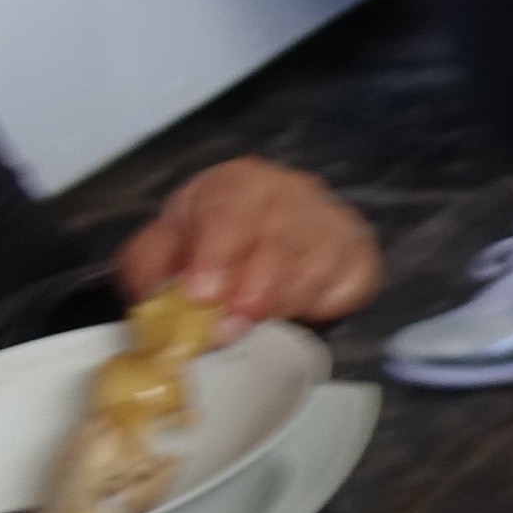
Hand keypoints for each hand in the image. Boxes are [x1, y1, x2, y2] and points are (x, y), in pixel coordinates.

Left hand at [114, 156, 380, 326]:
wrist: (250, 248)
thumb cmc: (201, 248)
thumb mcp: (159, 251)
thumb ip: (152, 271)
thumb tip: (163, 300)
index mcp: (235, 183)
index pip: (230, 206)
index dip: (217, 252)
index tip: (203, 295)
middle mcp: (289, 191)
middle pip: (282, 232)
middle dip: (254, 286)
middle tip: (228, 329)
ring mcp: (330, 220)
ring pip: (318, 261)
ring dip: (284, 302)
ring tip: (256, 324)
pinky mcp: (359, 253)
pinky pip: (351, 281)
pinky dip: (322, 305)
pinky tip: (296, 313)